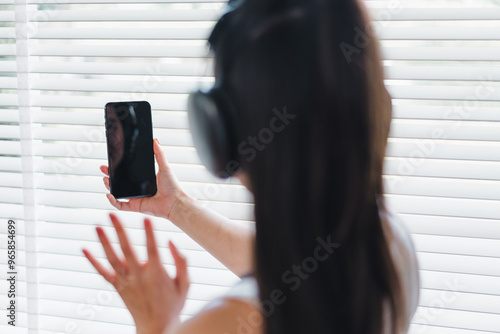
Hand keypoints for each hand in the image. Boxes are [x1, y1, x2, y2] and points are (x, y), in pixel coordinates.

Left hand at [83, 214, 189, 333]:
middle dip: (118, 230)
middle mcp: (139, 276)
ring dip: (104, 242)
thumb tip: (171, 242)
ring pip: (112, 258)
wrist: (156, 328)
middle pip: (126, 249)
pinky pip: (103, 273)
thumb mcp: (185, 284)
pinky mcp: (118, 288)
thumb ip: (181, 262)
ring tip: (97, 226)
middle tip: (112, 214)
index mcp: (156, 274)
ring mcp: (126, 282)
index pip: (152, 248)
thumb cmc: (173, 306)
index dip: (149, 232)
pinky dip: (93, 261)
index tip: (145, 218)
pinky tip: (85, 250)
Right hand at [101, 138, 185, 219]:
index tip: (112, 160)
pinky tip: (109, 194)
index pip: (128, 172)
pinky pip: (120, 205)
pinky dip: (113, 201)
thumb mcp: (164, 167)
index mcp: (143, 179)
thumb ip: (159, 154)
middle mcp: (138, 188)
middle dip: (110, 175)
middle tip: (104, 168)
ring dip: (109, 186)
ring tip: (105, 179)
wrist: (175, 202)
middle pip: (120, 181)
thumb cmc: (172, 186)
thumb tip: (155, 140)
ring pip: (118, 192)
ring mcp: (135, 198)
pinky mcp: (135, 206)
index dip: (118, 167)